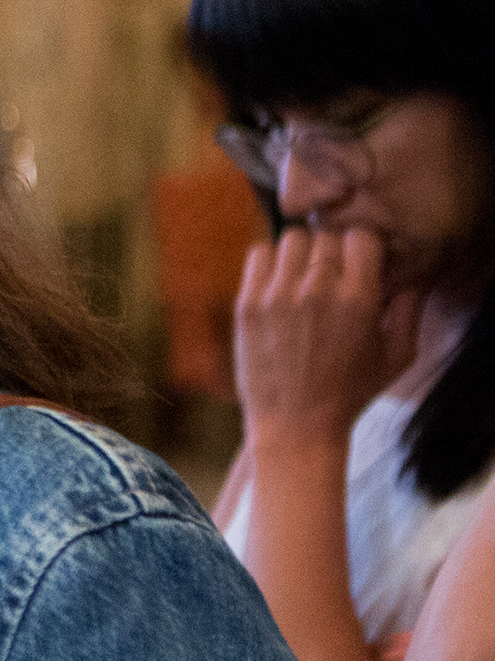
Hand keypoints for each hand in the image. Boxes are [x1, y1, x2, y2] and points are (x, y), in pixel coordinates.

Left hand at [235, 227, 417, 451]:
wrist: (296, 424)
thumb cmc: (350, 393)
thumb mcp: (397, 358)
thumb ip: (409, 314)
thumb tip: (411, 283)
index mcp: (359, 298)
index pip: (361, 237)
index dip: (361, 248)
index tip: (356, 265)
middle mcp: (319, 290)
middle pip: (325, 236)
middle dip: (331, 252)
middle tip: (328, 276)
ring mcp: (279, 295)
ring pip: (291, 239)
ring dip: (299, 253)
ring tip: (301, 278)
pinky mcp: (248, 304)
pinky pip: (257, 254)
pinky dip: (268, 262)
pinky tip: (276, 283)